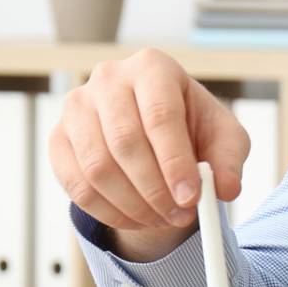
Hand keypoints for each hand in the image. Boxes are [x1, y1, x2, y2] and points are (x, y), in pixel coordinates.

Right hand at [46, 47, 249, 239]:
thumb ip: (229, 160)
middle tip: (180, 216)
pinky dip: (108, 211)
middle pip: (125, 142)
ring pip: (98, 167)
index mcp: (152, 66)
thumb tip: (226, 189)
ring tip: (162, 219)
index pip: (160, 116)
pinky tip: (136, 219)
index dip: (175, 162)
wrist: (155, 129)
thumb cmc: (192, 126)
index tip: (191, 198)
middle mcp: (108, 78)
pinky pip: (76, 185)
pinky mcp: (58, 138)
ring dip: (133, 205)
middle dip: (155, 190)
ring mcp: (77, 107)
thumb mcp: (222, 137)